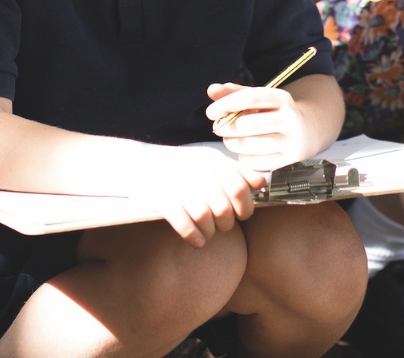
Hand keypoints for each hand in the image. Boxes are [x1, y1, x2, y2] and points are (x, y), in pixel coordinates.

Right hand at [130, 143, 267, 248]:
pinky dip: (193, 236)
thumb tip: (262, 182)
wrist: (141, 164)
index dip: (246, 206)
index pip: (239, 187)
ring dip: (211, 232)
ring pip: (204, 217)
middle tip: (223, 225)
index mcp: (212, 161)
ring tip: (210, 233)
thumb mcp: (210, 161)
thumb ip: (237, 171)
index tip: (242, 214)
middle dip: (227, 223)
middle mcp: (197, 171)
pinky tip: (198, 242)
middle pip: (223, 207)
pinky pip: (183, 223)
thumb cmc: (183, 166)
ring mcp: (178, 185)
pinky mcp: (161, 200)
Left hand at [206, 82, 316, 170]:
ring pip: (249, 145)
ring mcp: (291, 142)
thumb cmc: (275, 113)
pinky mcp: (289, 161)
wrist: (308, 131)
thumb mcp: (261, 99)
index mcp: (283, 98)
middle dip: (226, 127)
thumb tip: (212, 90)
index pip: (251, 98)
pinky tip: (246, 150)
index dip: (227, 104)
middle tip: (218, 128)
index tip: (210, 112)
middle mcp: (290, 119)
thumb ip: (235, 93)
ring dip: (231, 143)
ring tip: (229, 139)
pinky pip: (255, 162)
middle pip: (248, 124)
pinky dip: (244, 157)